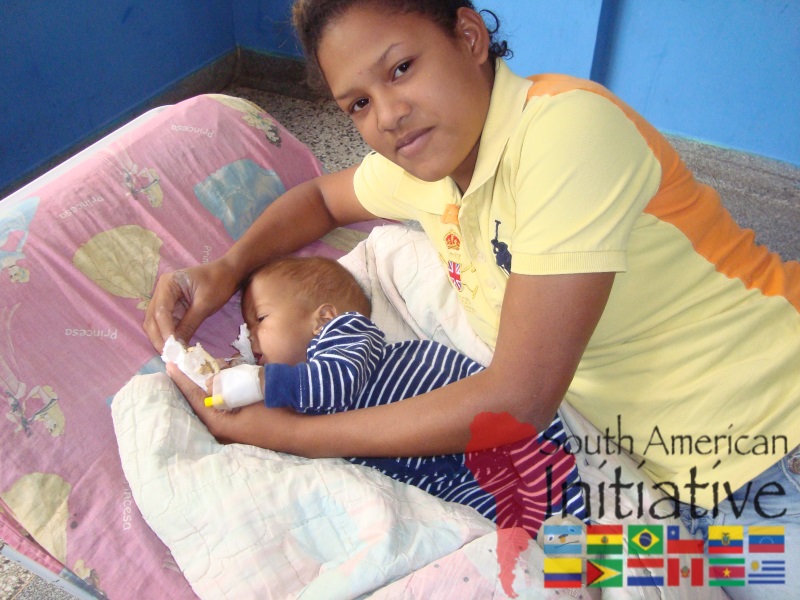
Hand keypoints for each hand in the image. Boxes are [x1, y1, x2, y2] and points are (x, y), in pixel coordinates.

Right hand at [143, 259, 239, 351]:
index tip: (172, 349)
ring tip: (172, 355)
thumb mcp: (205, 305)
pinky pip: (165, 323)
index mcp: (168, 284)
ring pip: (155, 323)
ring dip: (161, 339)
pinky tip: (175, 348)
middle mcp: (161, 290)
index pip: (161, 312)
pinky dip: (168, 335)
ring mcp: (164, 298)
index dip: (165, 332)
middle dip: (159, 338)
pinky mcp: (171, 307)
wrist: (229, 273)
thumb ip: (189, 324)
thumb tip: (178, 347)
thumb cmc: (219, 283)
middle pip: (152, 318)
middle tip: (170, 356)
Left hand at [167, 362, 299, 448]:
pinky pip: (226, 406)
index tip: (170, 364)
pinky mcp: (242, 426)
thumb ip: (228, 385)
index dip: (182, 379)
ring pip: (214, 402)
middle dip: (196, 380)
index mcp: (218, 423)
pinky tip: (228, 380)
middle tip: (189, 363)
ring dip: (212, 385)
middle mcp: (221, 428)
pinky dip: (224, 392)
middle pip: (201, 400)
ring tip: (210, 367)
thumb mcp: (251, 395)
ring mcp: (232, 429)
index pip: (194, 397)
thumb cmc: (275, 415)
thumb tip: (210, 381)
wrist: (300, 434)